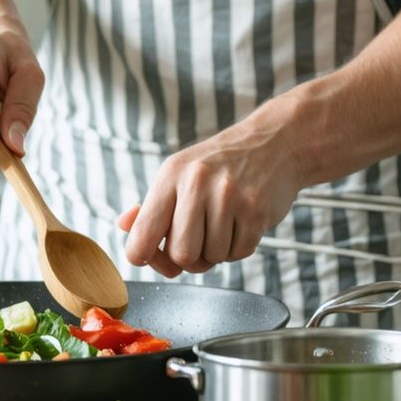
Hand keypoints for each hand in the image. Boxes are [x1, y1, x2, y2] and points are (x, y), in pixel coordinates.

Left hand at [118, 108, 305, 277]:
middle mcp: (196, 184)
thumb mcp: (178, 173)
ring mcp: (229, 197)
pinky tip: (241, 224)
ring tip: (222, 225)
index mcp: (170, 176)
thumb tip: (124, 226)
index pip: (141, 238)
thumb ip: (150, 206)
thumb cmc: (219, 165)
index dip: (145, 257)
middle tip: (198, 239)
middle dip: (188, 257)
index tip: (154, 255)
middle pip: (180, 255)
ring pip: (211, 258)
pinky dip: (238, 247)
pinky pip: (238, 254)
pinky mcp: (257, 211)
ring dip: (216, 251)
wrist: (275, 142)